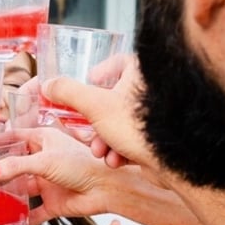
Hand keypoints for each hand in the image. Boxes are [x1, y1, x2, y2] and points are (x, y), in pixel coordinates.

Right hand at [0, 126, 123, 224]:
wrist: (109, 189)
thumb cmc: (83, 164)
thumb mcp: (43, 161)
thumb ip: (13, 167)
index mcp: (44, 140)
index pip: (15, 137)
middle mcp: (44, 160)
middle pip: (15, 164)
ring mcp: (48, 182)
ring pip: (22, 188)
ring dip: (7, 193)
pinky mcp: (54, 202)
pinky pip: (34, 212)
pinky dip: (23, 218)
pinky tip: (9, 222)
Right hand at [41, 55, 156, 169]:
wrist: (175, 162)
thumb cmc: (142, 128)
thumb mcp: (94, 105)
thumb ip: (68, 93)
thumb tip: (49, 85)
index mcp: (142, 72)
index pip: (118, 61)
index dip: (100, 72)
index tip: (89, 84)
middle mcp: (153, 91)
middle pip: (113, 98)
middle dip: (95, 121)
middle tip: (87, 129)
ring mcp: (158, 115)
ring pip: (120, 122)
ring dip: (105, 139)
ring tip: (101, 151)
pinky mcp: (160, 137)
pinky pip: (133, 138)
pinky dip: (121, 149)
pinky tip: (117, 159)